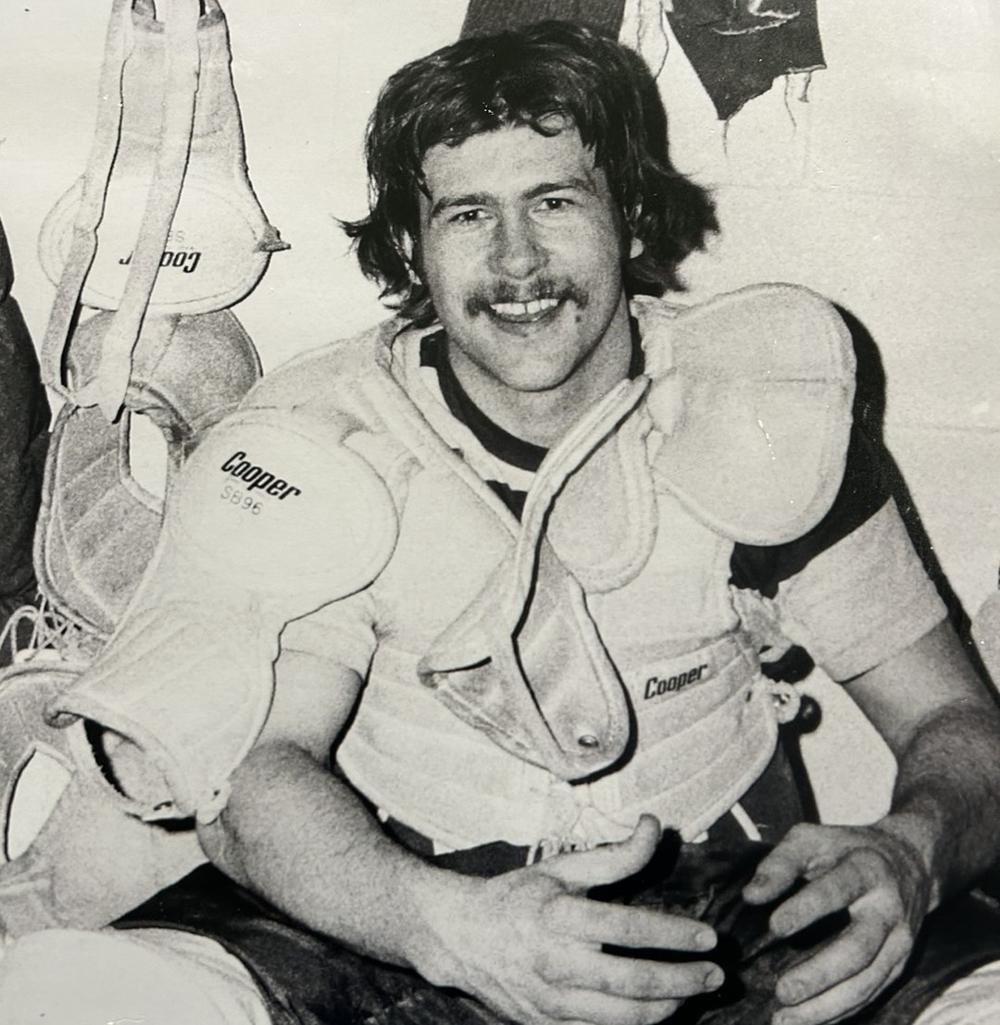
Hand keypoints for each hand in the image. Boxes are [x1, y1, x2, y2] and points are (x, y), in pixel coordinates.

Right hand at [416, 816, 723, 1024]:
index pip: (628, 928)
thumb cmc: (518, 897)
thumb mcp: (562, 869)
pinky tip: (658, 1011)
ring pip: (622, 1018)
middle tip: (716, 975)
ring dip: (667, 1009)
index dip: (674, 934)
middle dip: (683, 981)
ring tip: (692, 996)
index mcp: (560, 917)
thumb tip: (655, 825)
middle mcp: (556, 963)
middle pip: (633, 982)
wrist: (461, 938)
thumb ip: (615, 855)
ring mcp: (550, 1002)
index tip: (709, 936)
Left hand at [742, 821, 931, 1024]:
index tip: (774, 926)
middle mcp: (888, 909)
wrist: (909, 862)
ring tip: (786, 1018)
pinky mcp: (900, 965)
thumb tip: (751, 896)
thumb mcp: (811, 840)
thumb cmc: (844, 849)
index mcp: (866, 869)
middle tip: (782, 991)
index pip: (837, 890)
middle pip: (858, 949)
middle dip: (820, 974)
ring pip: (867, 981)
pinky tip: (810, 1021)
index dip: (807, 909)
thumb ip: (779, 864)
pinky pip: (872, 994)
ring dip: (827, 1005)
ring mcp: (899, 942)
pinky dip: (841, 1012)